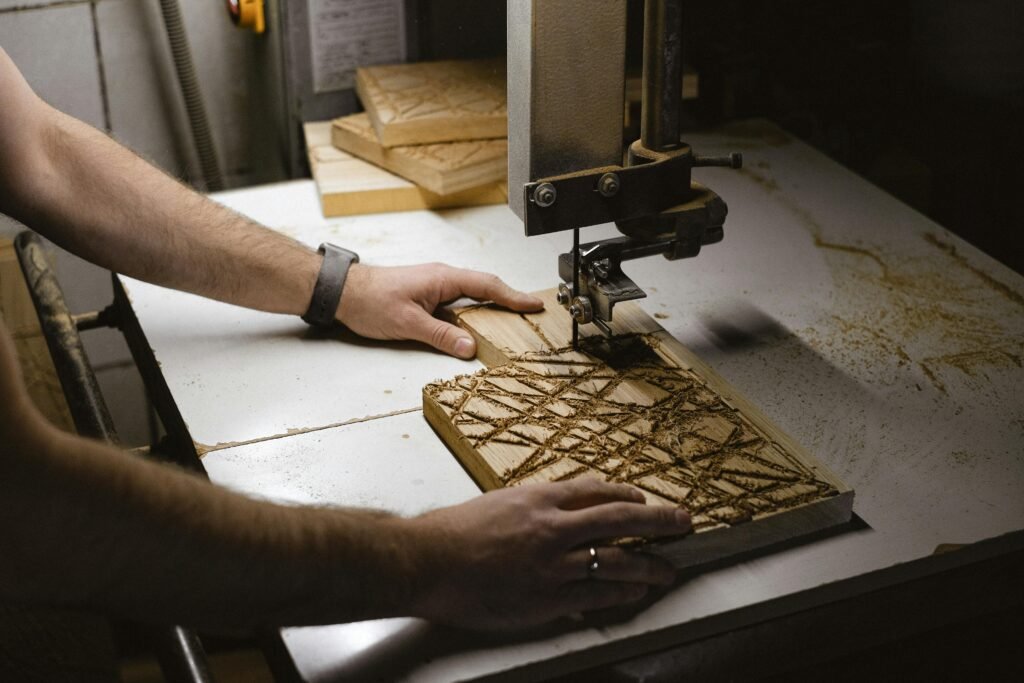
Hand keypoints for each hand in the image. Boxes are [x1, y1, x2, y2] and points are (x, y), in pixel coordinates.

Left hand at [336, 263, 542, 357]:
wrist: (343, 292)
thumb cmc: (370, 300)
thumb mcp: (408, 324)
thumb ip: (441, 336)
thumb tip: (470, 347)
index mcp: (442, 278)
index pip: (487, 285)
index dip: (512, 296)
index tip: (533, 304)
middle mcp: (442, 279)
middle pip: (484, 288)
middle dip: (509, 300)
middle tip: (531, 313)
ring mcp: (434, 287)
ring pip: (471, 297)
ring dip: (491, 308)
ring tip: (511, 323)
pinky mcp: (426, 297)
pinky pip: (457, 304)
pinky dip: (472, 315)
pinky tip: (475, 329)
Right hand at [405, 478, 690, 629]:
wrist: (429, 561)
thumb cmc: (457, 531)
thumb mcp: (502, 502)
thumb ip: (538, 506)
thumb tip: (566, 509)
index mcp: (541, 497)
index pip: (599, 491)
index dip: (629, 496)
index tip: (644, 500)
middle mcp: (554, 526)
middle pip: (620, 519)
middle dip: (659, 520)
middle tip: (684, 522)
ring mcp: (553, 563)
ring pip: (616, 561)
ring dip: (648, 564)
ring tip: (668, 569)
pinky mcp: (548, 596)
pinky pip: (595, 594)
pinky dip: (619, 594)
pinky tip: (634, 594)